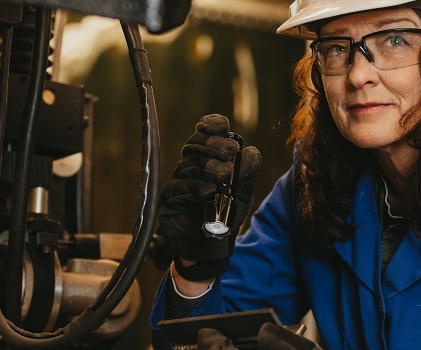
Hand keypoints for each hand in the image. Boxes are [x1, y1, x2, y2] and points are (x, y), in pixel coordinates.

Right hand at [158, 114, 260, 280]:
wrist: (211, 249)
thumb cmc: (225, 218)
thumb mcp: (242, 195)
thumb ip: (247, 174)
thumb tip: (251, 151)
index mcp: (209, 158)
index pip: (208, 133)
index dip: (213, 125)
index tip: (220, 127)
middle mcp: (191, 165)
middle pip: (196, 143)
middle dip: (214, 146)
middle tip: (230, 154)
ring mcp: (179, 180)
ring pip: (188, 162)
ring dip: (208, 166)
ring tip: (224, 175)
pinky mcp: (169, 199)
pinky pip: (180, 187)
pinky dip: (196, 186)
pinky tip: (208, 190)